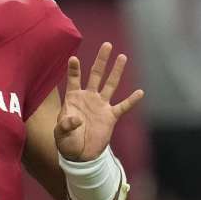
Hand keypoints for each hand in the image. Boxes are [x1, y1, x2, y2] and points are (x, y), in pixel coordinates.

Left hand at [55, 42, 143, 160]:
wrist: (80, 155)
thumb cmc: (66, 142)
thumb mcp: (60, 134)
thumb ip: (65, 125)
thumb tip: (77, 119)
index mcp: (73, 99)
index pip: (73, 80)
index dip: (74, 70)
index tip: (73, 58)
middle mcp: (88, 98)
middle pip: (96, 75)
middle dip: (101, 60)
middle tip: (107, 45)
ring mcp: (101, 106)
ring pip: (110, 85)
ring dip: (116, 71)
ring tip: (122, 57)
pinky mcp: (111, 116)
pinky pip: (123, 106)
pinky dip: (131, 100)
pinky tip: (139, 92)